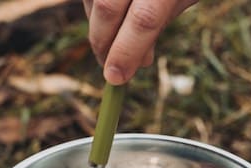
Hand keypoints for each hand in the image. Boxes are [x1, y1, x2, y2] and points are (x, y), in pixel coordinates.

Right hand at [83, 0, 197, 83]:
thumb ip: (156, 26)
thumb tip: (135, 62)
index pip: (145, 19)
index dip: (127, 51)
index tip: (115, 78)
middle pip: (108, 7)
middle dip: (104, 42)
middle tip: (108, 66)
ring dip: (99, 24)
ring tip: (116, 37)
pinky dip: (94, 6)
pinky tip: (109, 16)